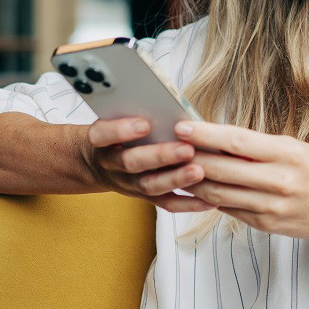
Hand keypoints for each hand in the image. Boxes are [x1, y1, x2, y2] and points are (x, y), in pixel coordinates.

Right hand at [84, 117, 214, 212]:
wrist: (99, 164)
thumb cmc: (118, 132)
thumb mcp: (117, 117)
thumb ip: (138, 111)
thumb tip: (170, 104)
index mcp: (101, 140)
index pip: (102, 134)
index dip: (121, 130)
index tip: (144, 124)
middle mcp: (112, 164)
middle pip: (132, 162)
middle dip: (160, 156)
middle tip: (186, 149)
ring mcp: (128, 183)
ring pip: (150, 185)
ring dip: (176, 179)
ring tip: (199, 171)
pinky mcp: (145, 197)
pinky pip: (166, 203)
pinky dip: (188, 203)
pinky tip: (208, 200)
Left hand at [174, 120, 308, 242]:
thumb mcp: (295, 149)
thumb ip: (258, 146)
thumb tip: (216, 137)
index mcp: (287, 155)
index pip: (237, 141)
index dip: (205, 134)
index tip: (182, 126)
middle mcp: (278, 181)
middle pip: (221, 168)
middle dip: (191, 157)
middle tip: (170, 146)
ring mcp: (269, 206)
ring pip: (218, 191)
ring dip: (194, 179)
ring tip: (177, 166)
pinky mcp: (263, 224)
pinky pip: (227, 208)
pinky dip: (210, 196)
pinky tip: (199, 187)